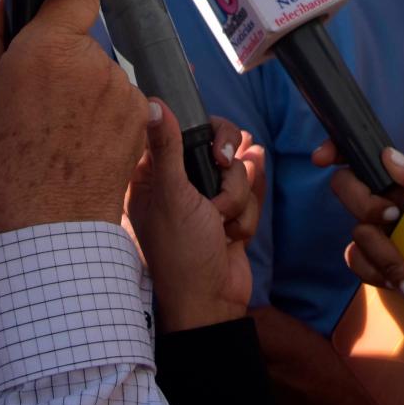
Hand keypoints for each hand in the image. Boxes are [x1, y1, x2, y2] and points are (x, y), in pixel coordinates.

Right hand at [0, 0, 148, 231]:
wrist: (51, 227)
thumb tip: (4, 7)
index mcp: (48, 48)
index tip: (45, 13)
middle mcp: (95, 60)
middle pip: (78, 38)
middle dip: (57, 57)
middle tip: (32, 98)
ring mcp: (123, 89)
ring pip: (97, 70)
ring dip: (80, 87)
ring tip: (54, 130)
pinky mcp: (141, 115)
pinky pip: (117, 98)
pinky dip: (101, 113)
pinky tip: (78, 143)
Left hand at [127, 105, 265, 331]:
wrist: (211, 303)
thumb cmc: (181, 254)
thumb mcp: (172, 196)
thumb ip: (167, 148)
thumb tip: (153, 101)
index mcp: (153, 174)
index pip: (180, 128)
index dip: (204, 130)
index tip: (216, 146)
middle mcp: (179, 181)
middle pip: (218, 143)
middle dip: (228, 171)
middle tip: (224, 175)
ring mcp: (206, 197)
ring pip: (239, 170)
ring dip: (237, 199)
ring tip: (220, 225)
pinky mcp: (229, 212)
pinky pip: (251, 193)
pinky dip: (246, 215)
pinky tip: (233, 234)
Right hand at [310, 139, 403, 297]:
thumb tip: (389, 155)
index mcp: (398, 182)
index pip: (362, 156)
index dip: (336, 150)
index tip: (322, 158)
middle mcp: (380, 201)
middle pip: (345, 186)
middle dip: (366, 204)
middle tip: (392, 217)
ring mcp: (370, 231)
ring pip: (357, 230)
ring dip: (385, 253)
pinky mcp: (366, 260)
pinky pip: (355, 258)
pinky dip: (377, 272)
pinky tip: (400, 284)